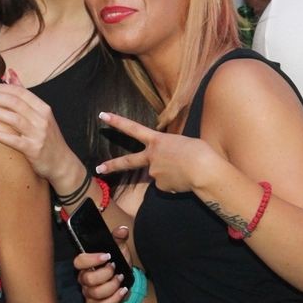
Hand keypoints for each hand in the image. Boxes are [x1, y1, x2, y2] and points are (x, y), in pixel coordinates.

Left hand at [0, 77, 78, 182]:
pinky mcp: (33, 149)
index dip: (0, 87)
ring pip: (13, 118)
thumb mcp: (40, 114)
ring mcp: (38, 134)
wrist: (62, 163)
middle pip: (14, 102)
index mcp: (43, 108)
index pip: (19, 92)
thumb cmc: (48, 137)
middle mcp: (42, 118)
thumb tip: (10, 73)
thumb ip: (24, 94)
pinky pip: (13, 140)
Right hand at [73, 225, 130, 302]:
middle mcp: (84, 278)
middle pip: (88, 279)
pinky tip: (122, 291)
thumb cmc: (118, 263)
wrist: (126, 281)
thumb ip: (119, 238)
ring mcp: (88, 292)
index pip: (79, 261)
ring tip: (121, 279)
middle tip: (116, 269)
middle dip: (106, 274)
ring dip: (112, 286)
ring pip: (95, 293)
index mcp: (86, 264)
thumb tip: (122, 230)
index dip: (91, 260)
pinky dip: (113, 299)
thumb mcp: (119, 248)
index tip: (107, 256)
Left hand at [94, 112, 217, 194]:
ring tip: (185, 170)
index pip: (133, 128)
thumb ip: (169, 150)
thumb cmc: (199, 151)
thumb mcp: (182, 142)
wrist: (203, 169)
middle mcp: (152, 156)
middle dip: (111, 165)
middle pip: (127, 162)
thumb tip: (167, 164)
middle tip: (98, 169)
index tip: (102, 116)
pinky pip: (167, 184)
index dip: (117, 121)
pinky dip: (175, 183)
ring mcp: (154, 173)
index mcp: (157, 140)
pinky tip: (184, 180)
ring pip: (159, 174)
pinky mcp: (160, 186)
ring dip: (170, 173)